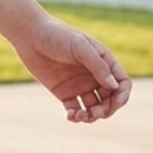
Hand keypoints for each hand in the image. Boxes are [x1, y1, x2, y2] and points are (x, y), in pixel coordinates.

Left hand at [11, 15, 131, 122]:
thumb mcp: (80, 47)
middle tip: (96, 113)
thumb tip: (114, 86)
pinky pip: (75, 109)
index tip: (115, 103)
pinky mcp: (64, 93)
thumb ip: (98, 66)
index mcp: (103, 62)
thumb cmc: (57, 35)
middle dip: (107, 109)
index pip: (122, 83)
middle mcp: (94, 75)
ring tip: (82, 116)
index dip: (122, 96)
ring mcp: (79, 85)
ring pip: (94, 107)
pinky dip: (76, 116)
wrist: (29, 35)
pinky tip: (71, 116)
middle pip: (110, 99)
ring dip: (92, 116)